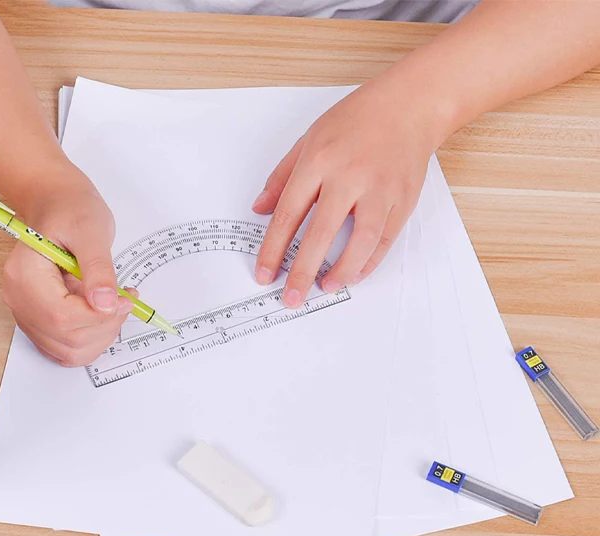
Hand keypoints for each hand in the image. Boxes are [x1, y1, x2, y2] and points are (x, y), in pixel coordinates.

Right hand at [2, 168, 133, 366]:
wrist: (58, 205)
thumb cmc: (71, 211)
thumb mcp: (91, 231)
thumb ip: (98, 269)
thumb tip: (104, 304)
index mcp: (24, 275)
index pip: (61, 317)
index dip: (99, 317)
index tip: (124, 299)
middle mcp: (19, 299)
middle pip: (66, 339)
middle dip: (105, 326)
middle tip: (124, 299)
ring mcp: (28, 314)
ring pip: (69, 351)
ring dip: (102, 336)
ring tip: (114, 304)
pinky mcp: (41, 322)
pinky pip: (68, 349)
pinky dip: (93, 339)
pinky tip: (103, 314)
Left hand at [252, 81, 434, 306]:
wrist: (409, 104)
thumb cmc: (355, 121)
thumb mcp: (309, 139)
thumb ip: (282, 177)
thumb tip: (259, 210)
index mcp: (318, 160)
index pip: (288, 214)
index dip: (273, 249)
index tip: (264, 275)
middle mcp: (349, 175)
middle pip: (320, 233)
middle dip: (302, 271)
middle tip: (291, 298)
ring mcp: (380, 188)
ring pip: (361, 240)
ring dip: (342, 270)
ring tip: (326, 287)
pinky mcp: (404, 198)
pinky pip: (386, 238)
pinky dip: (370, 261)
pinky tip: (354, 274)